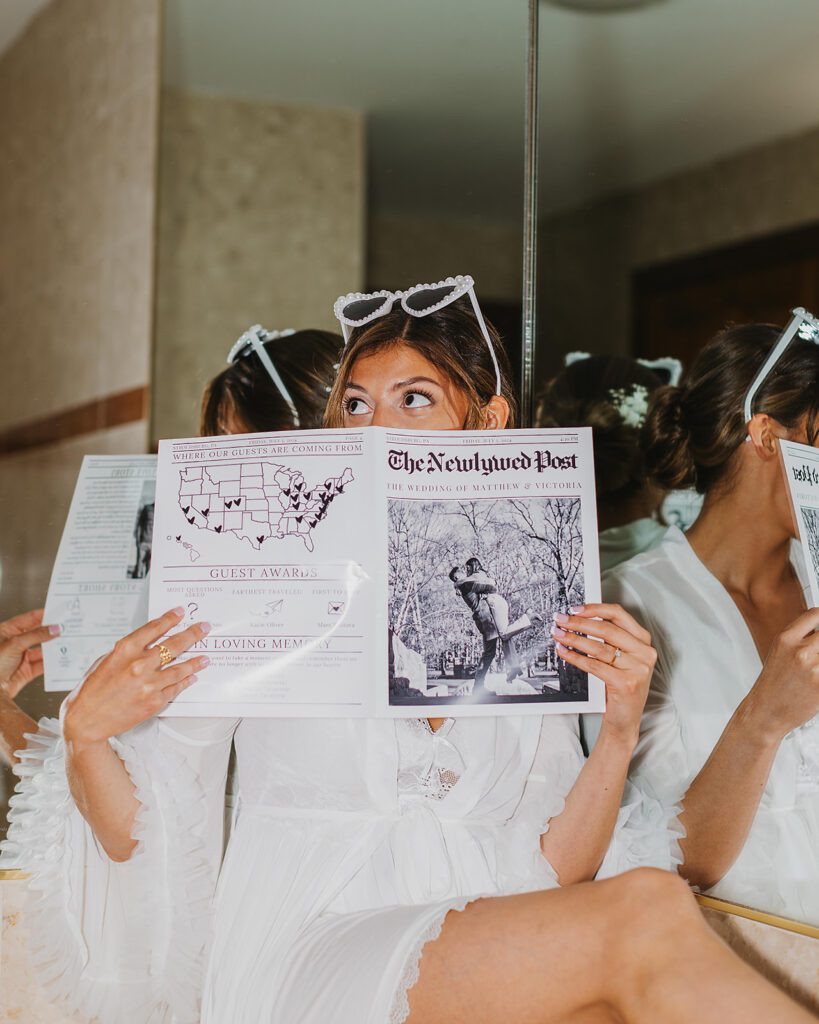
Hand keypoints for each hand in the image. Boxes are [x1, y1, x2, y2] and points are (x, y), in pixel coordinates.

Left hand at [0, 608, 59, 699]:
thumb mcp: (14, 644)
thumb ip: (36, 635)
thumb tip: (53, 629)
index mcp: (8, 631)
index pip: (30, 618)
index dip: (44, 614)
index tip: (59, 613)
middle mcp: (15, 643)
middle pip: (38, 634)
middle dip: (52, 631)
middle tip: (67, 628)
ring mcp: (22, 657)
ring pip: (42, 649)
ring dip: (53, 647)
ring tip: (66, 643)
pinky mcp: (27, 670)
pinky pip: (43, 664)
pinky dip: (52, 662)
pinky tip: (59, 659)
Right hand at [62, 608, 210, 748]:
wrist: (86, 720)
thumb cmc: (92, 690)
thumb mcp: (106, 661)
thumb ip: (128, 651)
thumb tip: (149, 642)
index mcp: (125, 650)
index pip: (154, 628)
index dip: (170, 618)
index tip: (180, 612)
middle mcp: (139, 665)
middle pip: (173, 645)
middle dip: (192, 634)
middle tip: (204, 628)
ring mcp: (149, 684)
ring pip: (180, 668)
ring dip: (195, 661)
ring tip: (205, 656)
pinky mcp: (154, 702)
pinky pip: (176, 688)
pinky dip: (186, 680)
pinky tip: (192, 676)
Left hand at [552, 603, 655, 745]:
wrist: (625, 719)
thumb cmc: (620, 686)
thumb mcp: (621, 658)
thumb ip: (609, 639)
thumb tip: (579, 619)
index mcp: (643, 640)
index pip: (618, 614)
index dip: (595, 608)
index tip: (575, 609)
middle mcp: (644, 652)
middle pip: (606, 629)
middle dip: (579, 623)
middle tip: (561, 620)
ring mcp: (638, 668)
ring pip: (598, 647)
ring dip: (574, 639)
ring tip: (559, 635)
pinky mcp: (626, 683)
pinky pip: (594, 665)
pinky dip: (576, 657)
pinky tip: (564, 652)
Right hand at [747, 607, 818, 739]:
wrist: (767, 713)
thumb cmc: (773, 685)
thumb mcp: (779, 653)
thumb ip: (800, 638)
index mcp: (785, 639)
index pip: (815, 615)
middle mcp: (800, 651)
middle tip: (817, 654)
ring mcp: (813, 668)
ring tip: (814, 670)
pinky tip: (816, 681)